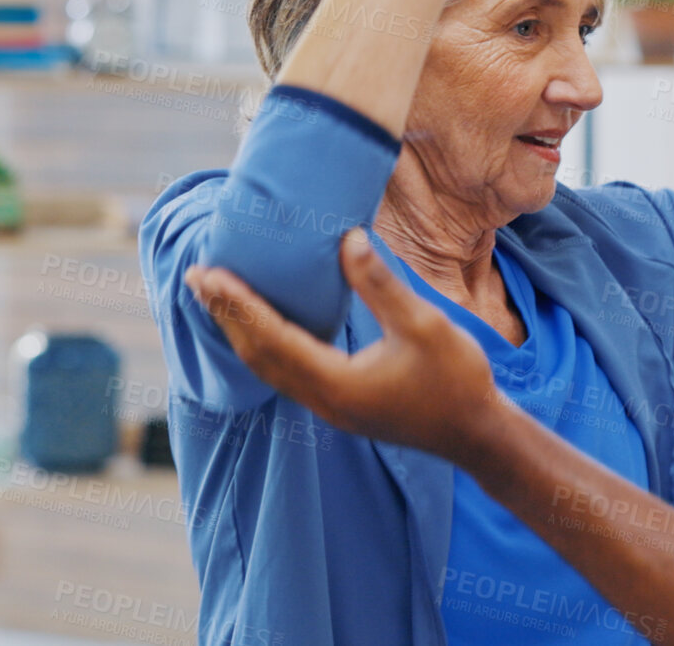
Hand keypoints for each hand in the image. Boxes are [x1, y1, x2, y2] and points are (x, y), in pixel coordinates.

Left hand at [186, 228, 501, 459]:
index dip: (239, 304)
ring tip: (218, 298)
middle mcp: (323, 400)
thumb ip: (381, 286)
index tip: (210, 273)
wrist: (476, 433)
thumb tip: (348, 240)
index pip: (272, 338)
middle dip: (226, 315)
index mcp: (336, 383)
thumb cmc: (457, 379)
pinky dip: (264, 344)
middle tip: (197, 277)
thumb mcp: (424, 325)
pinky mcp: (340, 404)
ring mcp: (330, 407)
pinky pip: (286, 372)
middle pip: (258, 356)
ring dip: (240, 330)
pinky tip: (264, 325)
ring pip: (268, 367)